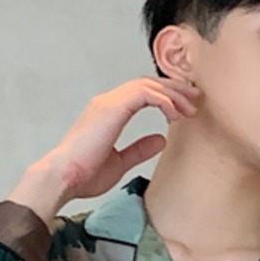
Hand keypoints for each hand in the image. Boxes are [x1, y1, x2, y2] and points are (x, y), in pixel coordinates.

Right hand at [8, 76, 198, 219]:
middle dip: (174, 89)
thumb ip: (140, 149)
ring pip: (148, 85)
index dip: (166, 97)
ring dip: (173, 94)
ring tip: (190, 108)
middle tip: (195, 99)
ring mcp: (109, 102)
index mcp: (109, 112)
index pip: (142, 93)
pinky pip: (145, 94)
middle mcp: (108, 102)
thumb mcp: (120, 162)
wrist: (64, 177)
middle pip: (148, 84)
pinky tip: (175, 114)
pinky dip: (163, 100)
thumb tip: (162, 139)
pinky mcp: (113, 108)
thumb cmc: (84, 174)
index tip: (185, 109)